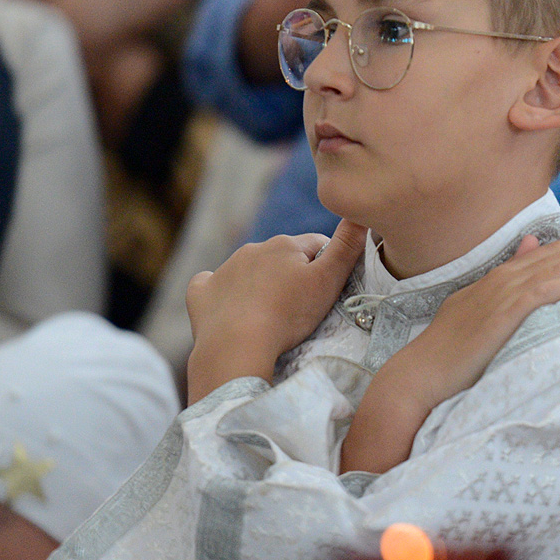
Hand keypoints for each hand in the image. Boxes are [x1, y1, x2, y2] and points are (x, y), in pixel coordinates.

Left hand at [186, 221, 367, 401]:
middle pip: (283, 258)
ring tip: (270, 316)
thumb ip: (347, 247)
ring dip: (262, 285)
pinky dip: (222, 294)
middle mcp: (252, 249)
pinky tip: (229, 310)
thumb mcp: (328, 281)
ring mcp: (223, 270)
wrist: (236, 344)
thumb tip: (358, 215)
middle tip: (300, 309)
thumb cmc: (289, 314)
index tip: (327, 291)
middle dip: (292, 276)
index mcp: (284, 244)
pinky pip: (212, 285)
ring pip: (250, 271)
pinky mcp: (201, 292)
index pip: (317, 245)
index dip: (327, 266)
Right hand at [338, 235, 559, 473]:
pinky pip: (542, 290)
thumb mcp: (480, 323)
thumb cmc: (447, 361)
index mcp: (497, 281)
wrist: (415, 380)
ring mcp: (498, 295)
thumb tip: (532, 263)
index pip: (552, 255)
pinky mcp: (498, 315)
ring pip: (558, 267)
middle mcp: (500, 281)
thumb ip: (507, 297)